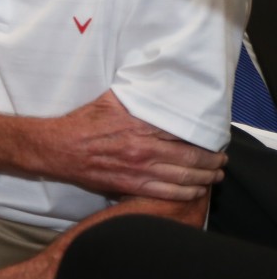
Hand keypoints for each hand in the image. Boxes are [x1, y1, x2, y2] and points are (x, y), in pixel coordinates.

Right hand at [47, 91, 223, 200]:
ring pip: (184, 176)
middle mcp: (143, 148)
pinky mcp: (130, 185)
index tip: (213, 138)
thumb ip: (133, 97)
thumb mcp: (107, 101)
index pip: (183, 130)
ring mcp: (138, 169)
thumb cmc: (80, 123)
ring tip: (215, 176)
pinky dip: (186, 192)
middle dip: (212, 161)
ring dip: (205, 178)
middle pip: (191, 157)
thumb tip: (152, 85)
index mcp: (140, 125)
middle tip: (221, 160)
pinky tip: (195, 190)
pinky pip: (167, 192)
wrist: (56, 148)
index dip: (203, 136)